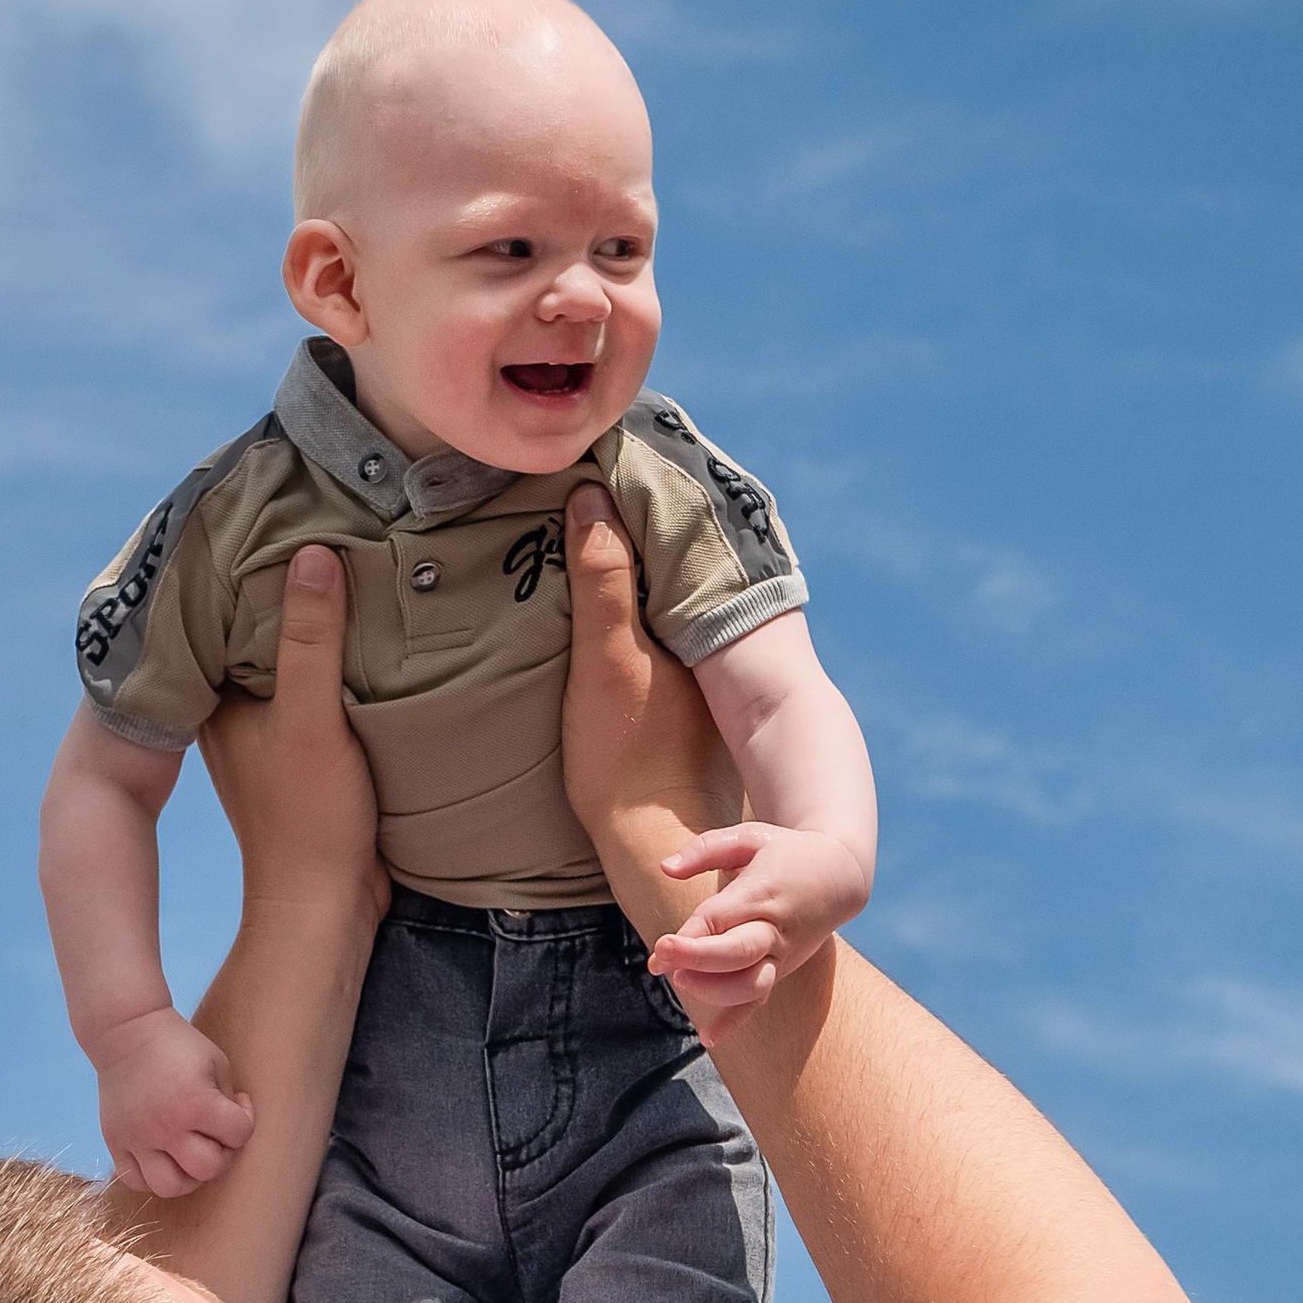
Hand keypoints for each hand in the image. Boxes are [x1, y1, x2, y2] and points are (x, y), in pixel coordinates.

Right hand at [95, 1005, 255, 1197]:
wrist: (126, 1032)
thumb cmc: (178, 1046)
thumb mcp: (217, 1063)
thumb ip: (228, 1102)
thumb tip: (232, 1136)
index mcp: (195, 1101)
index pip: (239, 1134)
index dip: (245, 1119)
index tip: (236, 1102)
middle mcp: (165, 1126)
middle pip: (207, 1169)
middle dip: (220, 1154)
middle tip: (214, 1134)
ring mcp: (137, 1138)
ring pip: (169, 1187)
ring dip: (188, 1176)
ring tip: (189, 1154)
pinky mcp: (115, 1141)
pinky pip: (136, 1181)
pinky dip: (153, 1176)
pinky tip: (162, 1156)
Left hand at [198, 546, 384, 920]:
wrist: (329, 903)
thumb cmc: (311, 819)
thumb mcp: (313, 720)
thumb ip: (311, 642)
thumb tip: (311, 555)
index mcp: (214, 694)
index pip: (221, 605)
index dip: (246, 560)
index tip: (275, 509)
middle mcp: (230, 703)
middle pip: (255, 622)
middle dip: (284, 579)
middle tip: (323, 515)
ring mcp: (266, 724)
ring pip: (287, 649)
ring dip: (315, 615)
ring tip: (352, 551)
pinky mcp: (303, 741)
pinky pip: (316, 676)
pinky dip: (337, 651)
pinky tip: (371, 622)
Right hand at [560, 485, 742, 887]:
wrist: (650, 842)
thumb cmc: (624, 753)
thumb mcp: (603, 659)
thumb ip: (603, 582)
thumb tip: (591, 500)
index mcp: (697, 619)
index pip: (674, 536)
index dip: (646, 499)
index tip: (612, 459)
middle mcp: (710, 640)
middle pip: (678, 564)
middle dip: (645, 526)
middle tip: (601, 483)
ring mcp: (699, 672)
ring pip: (673, 598)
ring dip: (645, 566)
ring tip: (601, 527)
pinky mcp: (683, 700)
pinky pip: (665, 628)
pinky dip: (644, 604)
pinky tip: (615, 601)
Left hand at [647, 819, 872, 1044]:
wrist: (840, 876)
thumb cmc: (785, 853)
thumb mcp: (749, 836)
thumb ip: (704, 849)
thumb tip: (666, 868)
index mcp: (762, 892)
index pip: (721, 918)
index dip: (688, 936)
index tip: (659, 947)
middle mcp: (775, 927)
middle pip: (737, 952)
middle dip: (697, 960)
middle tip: (662, 961)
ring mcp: (781, 953)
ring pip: (752, 984)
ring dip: (714, 991)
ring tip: (681, 981)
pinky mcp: (781, 969)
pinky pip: (760, 1000)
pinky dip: (735, 1021)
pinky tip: (708, 1037)